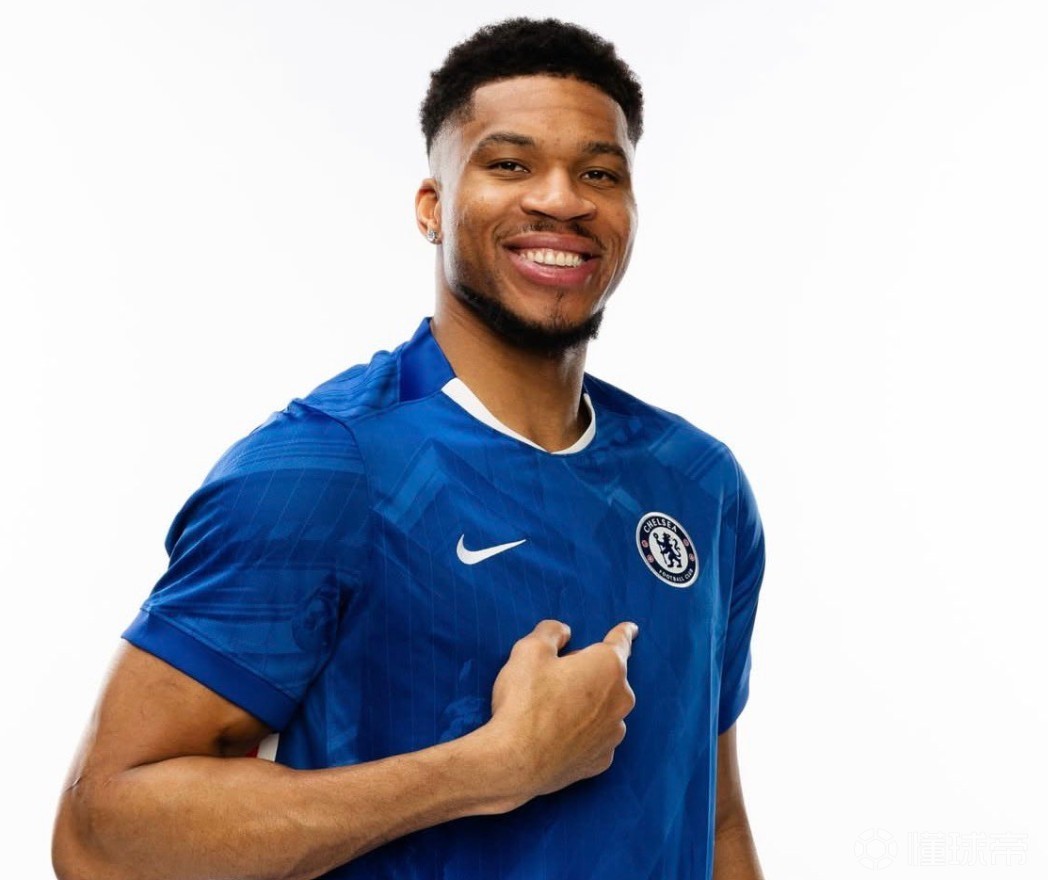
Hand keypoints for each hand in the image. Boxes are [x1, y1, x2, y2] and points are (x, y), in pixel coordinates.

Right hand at [483, 619, 637, 806]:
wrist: (515, 762)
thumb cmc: (524, 701)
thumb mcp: (529, 650)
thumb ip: (550, 632)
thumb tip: (563, 632)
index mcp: (607, 666)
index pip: (620, 641)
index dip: (624, 632)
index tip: (631, 628)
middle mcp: (620, 699)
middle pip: (608, 676)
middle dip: (588, 672)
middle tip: (554, 678)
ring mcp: (613, 733)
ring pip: (604, 708)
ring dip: (588, 704)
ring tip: (552, 711)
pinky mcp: (601, 760)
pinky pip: (596, 737)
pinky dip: (583, 733)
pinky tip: (559, 736)